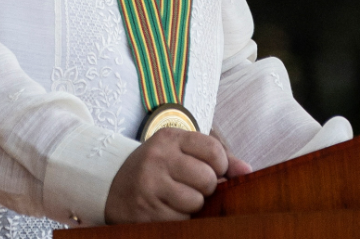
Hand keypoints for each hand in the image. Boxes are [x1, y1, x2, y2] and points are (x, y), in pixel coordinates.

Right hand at [103, 129, 251, 223]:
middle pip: (208, 179)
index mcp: (168, 138)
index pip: (214, 151)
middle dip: (205, 189)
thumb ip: (216, 159)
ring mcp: (149, 184)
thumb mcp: (179, 153)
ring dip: (192, 207)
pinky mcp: (146, 211)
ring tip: (175, 199)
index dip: (221, 167)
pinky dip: (179, 219)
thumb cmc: (155, 170)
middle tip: (189, 187)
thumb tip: (248, 171)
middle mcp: (157, 157)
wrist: (110, 187)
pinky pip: (181, 220)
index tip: (211, 171)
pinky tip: (165, 210)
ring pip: (196, 202)